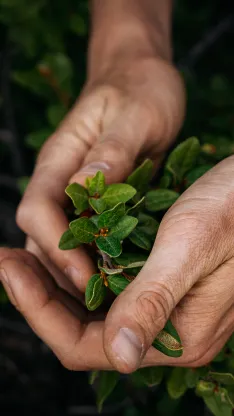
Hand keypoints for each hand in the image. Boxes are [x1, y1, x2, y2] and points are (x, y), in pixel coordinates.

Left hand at [1, 157, 233, 371]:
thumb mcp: (191, 248)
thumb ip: (154, 302)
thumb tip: (117, 356)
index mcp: (176, 337)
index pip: (84, 345)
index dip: (38, 312)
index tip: (9, 268)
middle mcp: (169, 333)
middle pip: (84, 332)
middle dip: (39, 297)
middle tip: (7, 258)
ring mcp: (168, 312)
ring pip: (95, 312)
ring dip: (57, 286)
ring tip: (24, 253)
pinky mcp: (167, 290)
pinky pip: (112, 293)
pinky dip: (82, 275)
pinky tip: (65, 251)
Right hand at [16, 55, 184, 296]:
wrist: (142, 81)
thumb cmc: (140, 92)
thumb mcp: (135, 116)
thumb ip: (110, 152)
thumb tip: (82, 189)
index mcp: (58, 160)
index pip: (36, 211)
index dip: (55, 246)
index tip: (87, 273)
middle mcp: (58, 183)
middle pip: (40, 238)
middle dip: (62, 272)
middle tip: (99, 302)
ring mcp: (74, 196)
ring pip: (59, 245)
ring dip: (76, 276)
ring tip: (107, 302)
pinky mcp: (94, 204)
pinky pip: (85, 241)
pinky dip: (95, 264)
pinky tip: (116, 282)